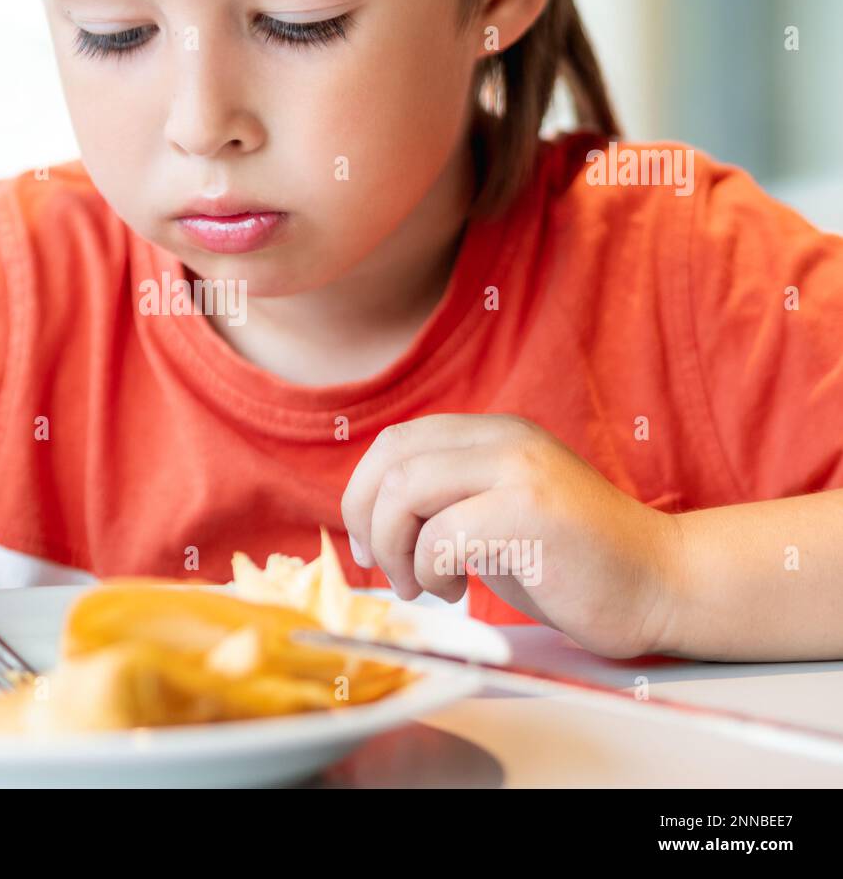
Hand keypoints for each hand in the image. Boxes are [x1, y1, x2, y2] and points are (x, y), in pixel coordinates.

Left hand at [340, 413, 678, 657]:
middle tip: (384, 568)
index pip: (396, 442)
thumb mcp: (495, 511)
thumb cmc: (570, 561)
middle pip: (392, 460)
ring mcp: (520, 470)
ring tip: (421, 584)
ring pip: (407, 492)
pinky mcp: (532, 511)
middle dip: (368, 520)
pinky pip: (443, 534)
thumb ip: (443, 498)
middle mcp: (504, 438)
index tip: (366, 541)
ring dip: (395, 548)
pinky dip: (430, 569)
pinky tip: (455, 590)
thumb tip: (368, 517)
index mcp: (490, 433)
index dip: (363, 492)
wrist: (661, 583)